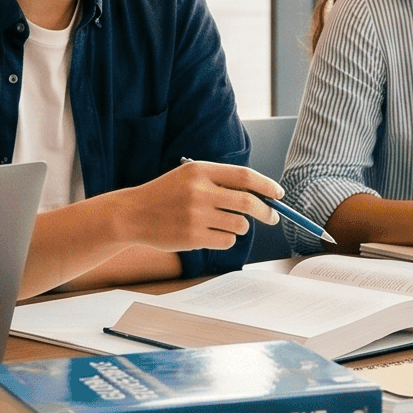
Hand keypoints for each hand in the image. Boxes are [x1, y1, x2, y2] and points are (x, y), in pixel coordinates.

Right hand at [116, 161, 283, 253]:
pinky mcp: (193, 237)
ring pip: (239, 225)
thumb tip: (261, 194)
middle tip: (272, 216)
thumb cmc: (167, 195)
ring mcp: (196, 215)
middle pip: (248, 202)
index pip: (245, 176)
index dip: (267, 185)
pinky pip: (227, 241)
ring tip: (224, 224)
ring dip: (240, 226)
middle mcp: (199, 191)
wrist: (133, 214)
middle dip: (266, 211)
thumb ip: (221, 181)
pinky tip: (211, 234)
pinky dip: (227, 239)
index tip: (278, 194)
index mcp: (200, 170)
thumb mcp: (190, 176)